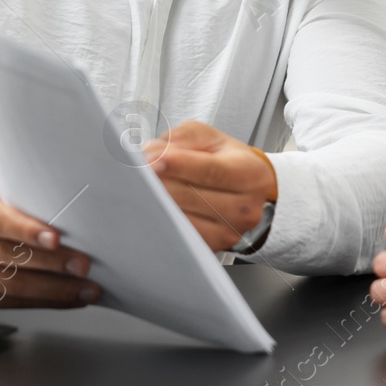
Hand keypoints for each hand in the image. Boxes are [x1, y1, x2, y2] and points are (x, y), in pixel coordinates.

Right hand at [0, 185, 102, 309]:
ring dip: (53, 290)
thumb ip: (22, 207)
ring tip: (84, 289)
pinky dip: (44, 301)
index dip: (27, 230)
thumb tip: (71, 220)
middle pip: (6, 256)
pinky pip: (11, 302)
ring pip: (9, 285)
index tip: (56, 239)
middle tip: (81, 266)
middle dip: (50, 263)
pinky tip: (67, 298)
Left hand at [143, 121, 276, 251]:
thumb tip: (154, 153)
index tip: (152, 160)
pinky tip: (151, 207)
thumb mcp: (209, 137)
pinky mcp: (214, 247)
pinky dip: (162, 220)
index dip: (180, 165)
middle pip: (193, 196)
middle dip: (160, 183)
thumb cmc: (225, 160)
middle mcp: (246, 207)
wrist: (245, 189)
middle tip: (135, 172)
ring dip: (157, 202)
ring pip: (183, 218)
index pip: (211, 170)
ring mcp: (231, 231)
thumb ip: (184, 138)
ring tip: (140, 188)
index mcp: (250, 173)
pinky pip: (180, 235)